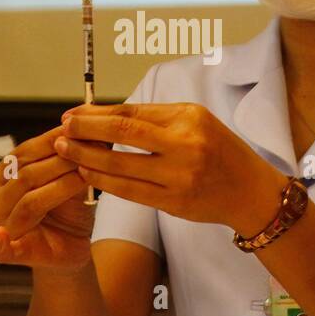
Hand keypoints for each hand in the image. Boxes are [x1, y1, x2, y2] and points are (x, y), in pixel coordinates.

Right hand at [0, 125, 94, 268]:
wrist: (74, 247)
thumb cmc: (69, 211)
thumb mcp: (72, 180)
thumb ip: (71, 161)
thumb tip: (88, 133)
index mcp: (2, 176)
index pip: (24, 152)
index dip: (52, 139)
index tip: (79, 129)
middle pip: (27, 174)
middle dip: (61, 160)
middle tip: (90, 150)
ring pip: (29, 201)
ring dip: (59, 186)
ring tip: (85, 174)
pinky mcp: (7, 252)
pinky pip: (0, 247)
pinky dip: (0, 243)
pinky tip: (3, 235)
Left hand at [56, 103, 287, 234]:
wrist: (252, 193)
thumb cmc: (222, 153)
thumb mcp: (198, 124)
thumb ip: (157, 120)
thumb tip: (105, 116)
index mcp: (191, 119)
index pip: (133, 113)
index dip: (97, 114)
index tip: (73, 115)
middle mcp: (187, 145)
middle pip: (123, 134)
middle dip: (85, 130)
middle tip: (61, 129)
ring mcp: (180, 176)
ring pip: (120, 165)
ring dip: (86, 158)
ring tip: (65, 152)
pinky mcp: (174, 202)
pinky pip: (129, 191)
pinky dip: (103, 182)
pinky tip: (87, 175)